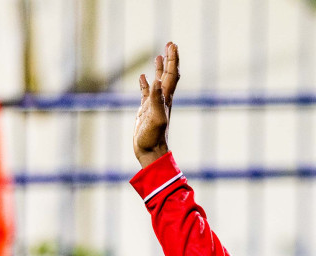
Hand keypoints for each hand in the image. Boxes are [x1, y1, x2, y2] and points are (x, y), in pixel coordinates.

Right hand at [135, 42, 180, 167]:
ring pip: (158, 81)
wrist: (150, 152)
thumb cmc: (152, 137)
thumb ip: (156, 100)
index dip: (172, 59)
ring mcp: (154, 104)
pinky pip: (146, 92)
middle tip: (170, 44)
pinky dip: (145, 83)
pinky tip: (143, 76)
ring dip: (159, 68)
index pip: (171, 74)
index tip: (172, 45)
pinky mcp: (145, 110)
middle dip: (169, 59)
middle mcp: (162, 99)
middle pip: (167, 74)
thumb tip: (156, 81)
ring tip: (159, 56)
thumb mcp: (155, 118)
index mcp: (166, 98)